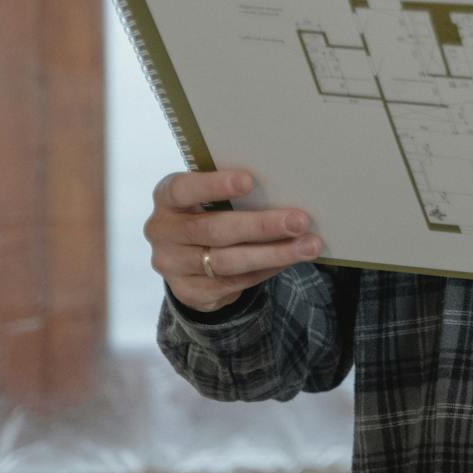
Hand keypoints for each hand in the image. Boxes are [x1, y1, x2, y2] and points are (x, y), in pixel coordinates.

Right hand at [145, 169, 322, 313]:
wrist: (188, 257)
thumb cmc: (210, 210)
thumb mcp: (210, 196)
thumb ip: (233, 192)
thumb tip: (287, 187)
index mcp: (167, 198)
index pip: (183, 189)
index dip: (214, 185)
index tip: (250, 180)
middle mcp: (163, 232)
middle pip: (214, 230)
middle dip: (261, 226)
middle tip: (300, 221)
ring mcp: (173, 265)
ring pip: (227, 262)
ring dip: (273, 254)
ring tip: (308, 246)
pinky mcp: (189, 292)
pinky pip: (233, 282)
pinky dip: (266, 270)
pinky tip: (289, 260)